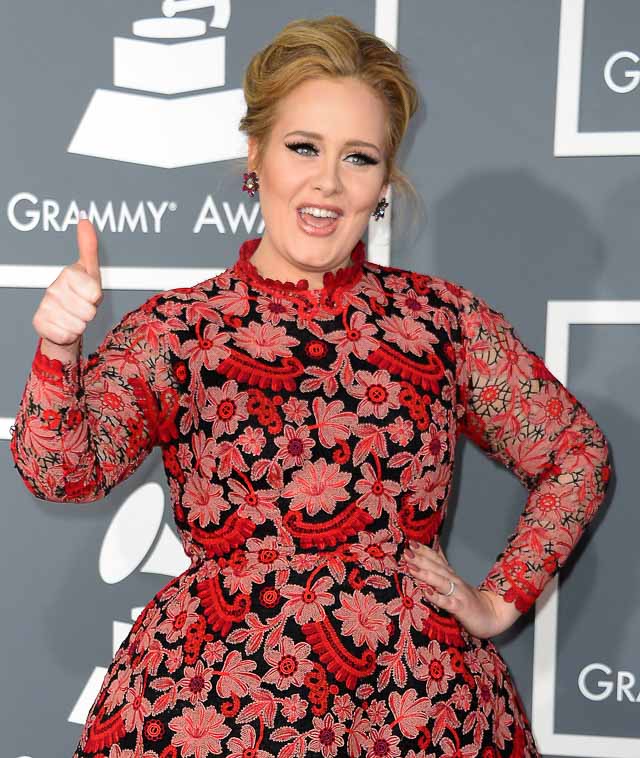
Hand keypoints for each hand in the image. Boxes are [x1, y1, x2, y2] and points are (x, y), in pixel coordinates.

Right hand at [33, 214, 102, 360]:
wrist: (63, 317)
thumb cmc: (80, 293)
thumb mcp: (91, 271)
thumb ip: (89, 247)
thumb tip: (85, 219)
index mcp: (68, 274)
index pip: (95, 293)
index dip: (96, 297)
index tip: (90, 293)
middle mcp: (53, 288)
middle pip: (88, 311)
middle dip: (90, 312)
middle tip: (82, 306)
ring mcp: (45, 305)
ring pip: (78, 325)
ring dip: (80, 324)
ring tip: (74, 315)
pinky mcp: (40, 323)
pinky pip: (66, 335)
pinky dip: (68, 334)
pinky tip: (64, 324)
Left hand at [404, 540, 518, 638]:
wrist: (493, 615)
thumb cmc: (469, 598)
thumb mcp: (454, 579)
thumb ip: (443, 562)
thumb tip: (435, 544)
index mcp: (450, 574)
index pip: (436, 558)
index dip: (423, 550)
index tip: (409, 542)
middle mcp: (454, 580)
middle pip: (436, 567)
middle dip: (420, 558)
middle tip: (406, 551)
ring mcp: (458, 593)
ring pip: (440, 582)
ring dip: (425, 573)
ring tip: (411, 567)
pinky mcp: (460, 608)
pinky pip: (447, 602)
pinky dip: (436, 596)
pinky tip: (426, 591)